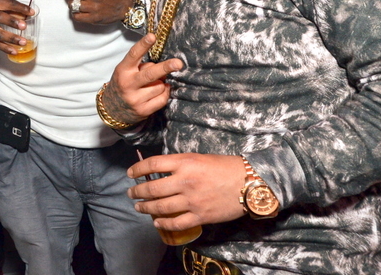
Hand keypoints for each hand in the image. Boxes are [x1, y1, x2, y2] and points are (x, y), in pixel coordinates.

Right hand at [0, 0, 34, 54]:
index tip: (31, 12)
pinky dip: (4, 48)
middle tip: (24, 26)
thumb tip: (24, 14)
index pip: (7, 3)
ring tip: (23, 42)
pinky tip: (14, 51)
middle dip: (12, 22)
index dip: (20, 7)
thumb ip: (6, 6)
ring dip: (11, 38)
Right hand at [102, 33, 182, 124]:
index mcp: (123, 70)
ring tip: (153, 84)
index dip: (143, 45)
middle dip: (166, 67)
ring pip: (160, 86)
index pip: (133, 55)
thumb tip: (165, 69)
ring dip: (162, 83)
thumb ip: (143, 67)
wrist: (112, 109)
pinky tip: (159, 91)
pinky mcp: (143, 110)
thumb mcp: (127, 72)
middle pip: (150, 74)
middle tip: (178, 63)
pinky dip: (165, 93)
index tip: (152, 36)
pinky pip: (162, 99)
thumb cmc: (124, 84)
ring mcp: (135, 99)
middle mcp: (128, 84)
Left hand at [127, 153, 246, 230]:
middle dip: (137, 192)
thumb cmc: (226, 166)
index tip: (130, 173)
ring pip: (160, 207)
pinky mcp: (200, 216)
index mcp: (185, 162)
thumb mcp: (199, 158)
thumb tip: (161, 171)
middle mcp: (185, 181)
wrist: (250, 182)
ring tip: (139, 207)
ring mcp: (191, 200)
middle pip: (152, 188)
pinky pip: (176, 222)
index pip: (153, 164)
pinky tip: (157, 222)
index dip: (138, 169)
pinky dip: (163, 223)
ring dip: (146, 208)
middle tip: (131, 193)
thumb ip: (180, 164)